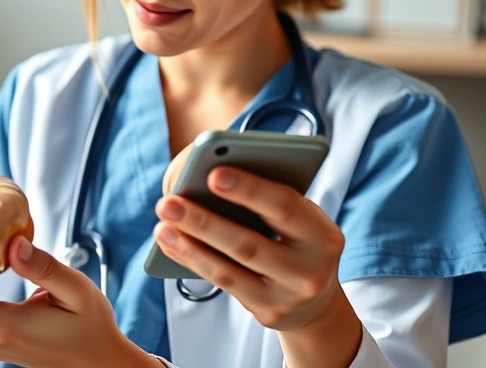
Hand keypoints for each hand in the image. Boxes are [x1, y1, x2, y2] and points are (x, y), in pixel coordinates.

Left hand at [153, 167, 349, 332]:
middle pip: (249, 244)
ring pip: (229, 269)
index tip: (212, 173)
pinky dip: (191, 260)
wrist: (316, 301)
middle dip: (204, 221)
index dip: (248, 190)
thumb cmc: (297, 239)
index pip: (284, 207)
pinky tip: (169, 242)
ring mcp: (287, 296)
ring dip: (188, 245)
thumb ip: (269, 199)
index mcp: (323, 235)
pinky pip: (222, 283)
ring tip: (161, 223)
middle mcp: (310, 269)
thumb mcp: (300, 218)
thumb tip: (210, 179)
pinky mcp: (267, 312)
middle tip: (168, 201)